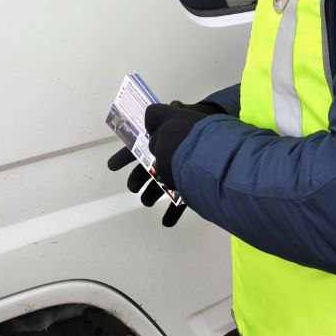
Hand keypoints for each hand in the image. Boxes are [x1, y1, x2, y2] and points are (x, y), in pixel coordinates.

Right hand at [106, 101, 215, 226]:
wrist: (223, 141)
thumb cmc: (199, 126)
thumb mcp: (177, 113)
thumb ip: (160, 115)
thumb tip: (147, 116)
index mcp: (162, 140)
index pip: (138, 148)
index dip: (124, 157)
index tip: (111, 166)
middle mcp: (169, 156)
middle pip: (147, 170)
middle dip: (137, 179)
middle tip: (132, 188)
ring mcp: (181, 172)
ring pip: (161, 186)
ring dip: (152, 195)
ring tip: (147, 202)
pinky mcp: (193, 186)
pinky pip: (181, 202)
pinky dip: (173, 213)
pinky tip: (166, 223)